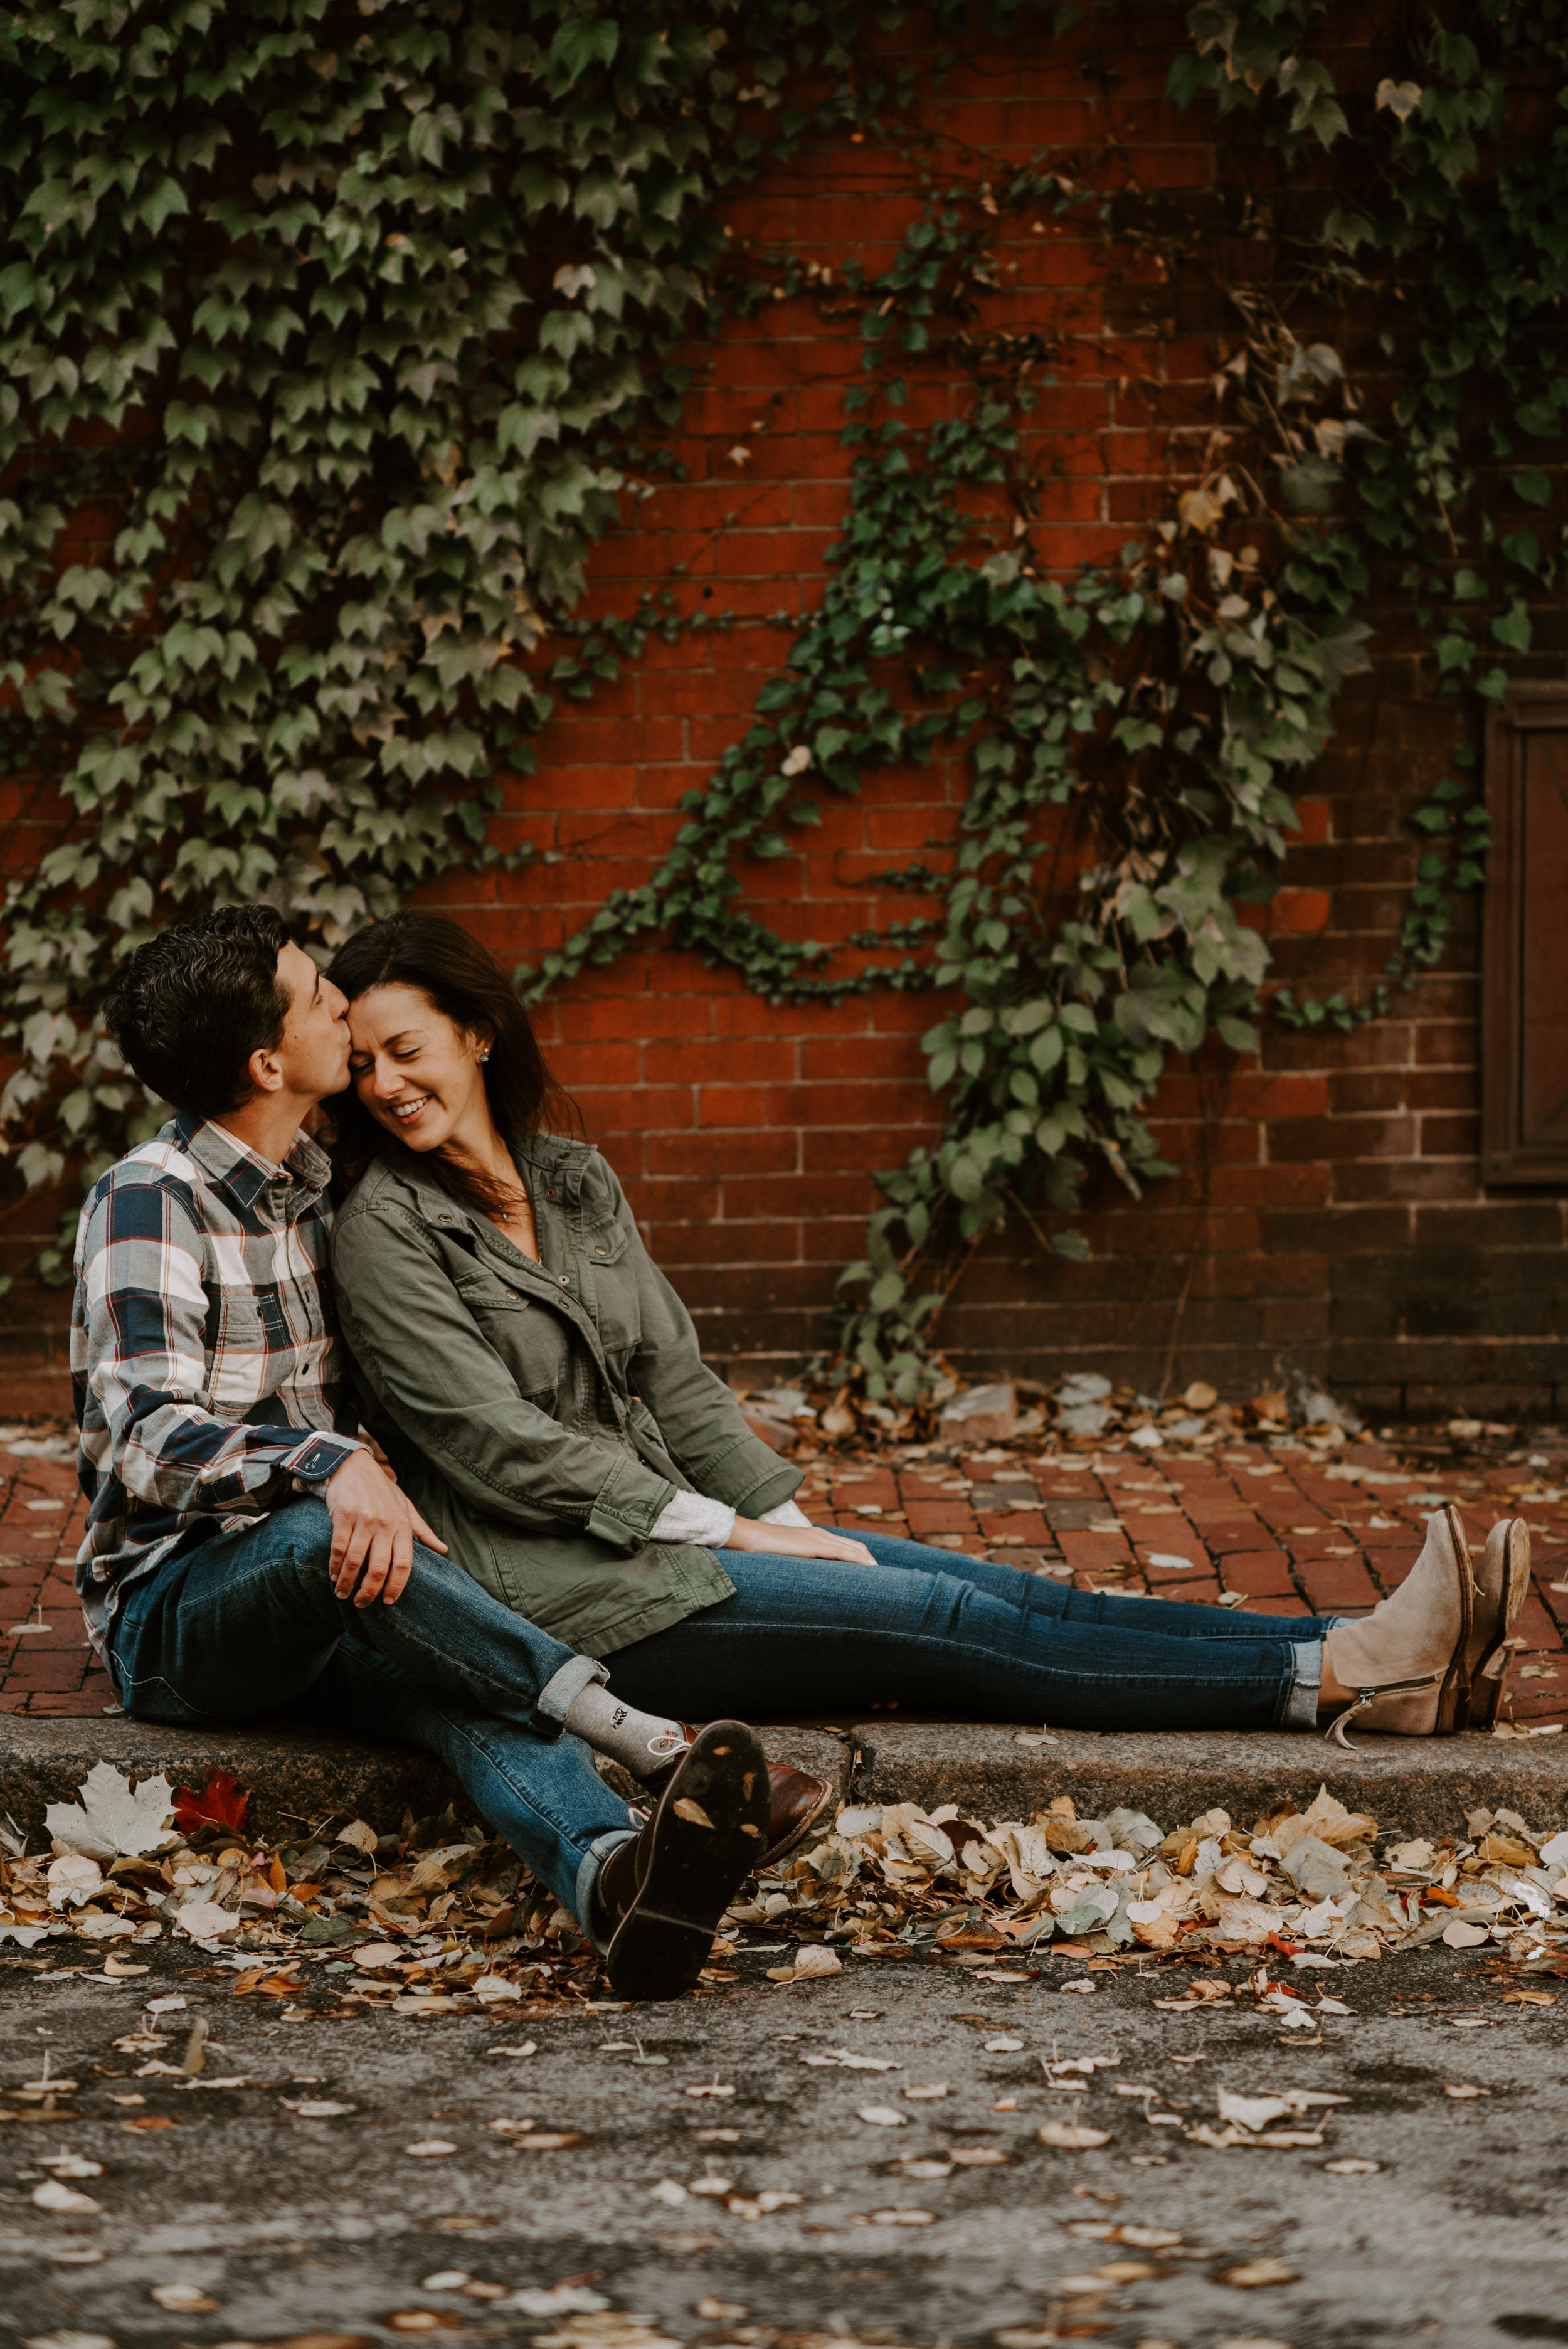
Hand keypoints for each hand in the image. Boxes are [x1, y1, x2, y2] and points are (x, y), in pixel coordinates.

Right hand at [324, 1449, 446, 1605]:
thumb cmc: (382, 1490)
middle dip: (370, 1591)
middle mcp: (386, 1523)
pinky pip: (339, 1547)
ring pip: (357, 1560)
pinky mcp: (343, 1514)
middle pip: (380, 1567)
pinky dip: (335, 1566)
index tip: (388, 1602)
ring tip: (342, 1595)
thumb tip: (444, 1550)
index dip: (396, 1586)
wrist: (353, 1465)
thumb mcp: (406, 1507)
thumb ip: (423, 1531)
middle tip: (361, 1604)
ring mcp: (364, 1519)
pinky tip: (333, 1576)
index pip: (404, 1563)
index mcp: (403, 1525)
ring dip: (348, 1582)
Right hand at [725, 1514, 874, 1566]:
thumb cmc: (763, 1549)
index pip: (847, 1546)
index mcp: (816, 1537)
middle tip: (883, 1579)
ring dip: (867, 1562)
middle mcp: (820, 1535)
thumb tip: (808, 1578)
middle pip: (855, 1547)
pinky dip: (857, 1560)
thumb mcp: (788, 1557)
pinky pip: (841, 1553)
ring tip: (880, 1577)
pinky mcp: (812, 1545)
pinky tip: (866, 1569)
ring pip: (851, 1549)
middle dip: (870, 1561)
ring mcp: (817, 1538)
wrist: (747, 1536)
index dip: (862, 1558)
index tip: (873, 1573)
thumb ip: (801, 1563)